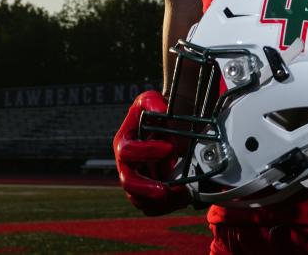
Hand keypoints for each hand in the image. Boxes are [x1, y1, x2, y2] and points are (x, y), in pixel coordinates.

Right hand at [112, 90, 191, 215]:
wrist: (166, 122)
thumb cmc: (155, 111)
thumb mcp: (151, 100)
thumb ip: (152, 102)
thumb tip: (160, 111)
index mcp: (124, 143)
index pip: (128, 152)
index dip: (147, 152)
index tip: (170, 148)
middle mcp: (126, 164)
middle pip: (128, 182)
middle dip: (146, 188)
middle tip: (165, 191)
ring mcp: (137, 179)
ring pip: (139, 200)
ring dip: (160, 202)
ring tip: (182, 196)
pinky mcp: (149, 190)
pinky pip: (152, 207)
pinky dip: (167, 207)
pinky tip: (184, 198)